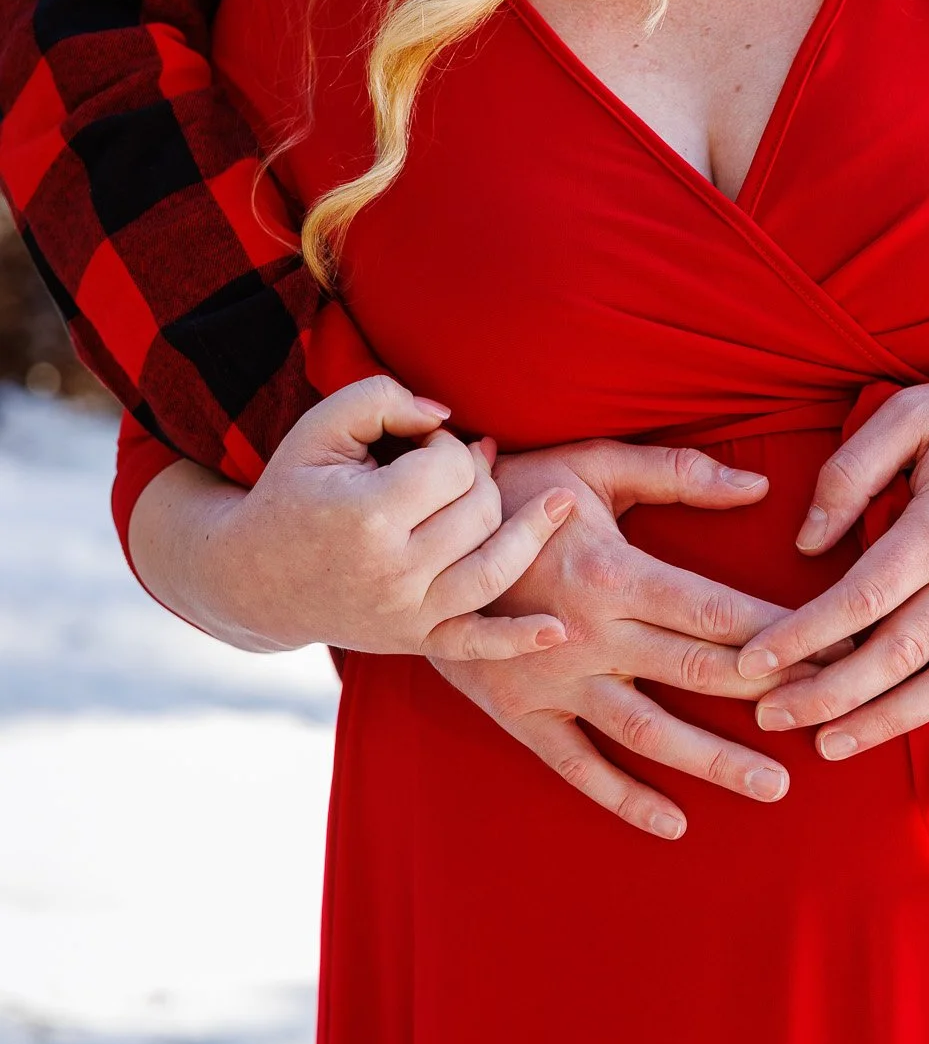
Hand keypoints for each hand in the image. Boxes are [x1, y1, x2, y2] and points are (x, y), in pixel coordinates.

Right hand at [130, 376, 576, 657]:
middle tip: (454, 467)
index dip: (446, 445)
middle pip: (480, 511)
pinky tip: (558, 630)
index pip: (451, 466)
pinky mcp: (414, 640)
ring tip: (559, 502)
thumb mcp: (321, 428)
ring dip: (530, 532)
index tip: (420, 445)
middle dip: (478, 477)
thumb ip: (383, 399)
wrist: (253, 577)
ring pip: (496, 568)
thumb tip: (448, 418)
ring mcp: (407, 613)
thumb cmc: (293, 491)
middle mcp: (394, 571)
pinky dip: (519, 639)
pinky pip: (476, 643)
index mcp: (368, 515)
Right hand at [433, 439, 817, 839]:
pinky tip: (674, 823)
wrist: (408, 538)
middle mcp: (590, 635)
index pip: (717, 611)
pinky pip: (578, 766)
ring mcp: (554, 681)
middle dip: (769, 699)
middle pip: (697, 674)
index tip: (838, 647)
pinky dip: (624, 799)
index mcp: (614, 571)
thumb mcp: (592, 464)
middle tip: (830, 718)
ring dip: (714, 762)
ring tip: (775, 786)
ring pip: (648, 732)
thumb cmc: (515, 490)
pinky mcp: (519, 714)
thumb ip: (678, 475)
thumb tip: (760, 487)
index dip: (781, 632)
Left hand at [730, 371, 928, 758]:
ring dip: (890, 722)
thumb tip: (806, 543)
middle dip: (825, 694)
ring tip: (833, 744)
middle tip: (771, 716)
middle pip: (894, 654)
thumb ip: (851, 472)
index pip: (857, 599)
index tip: (752, 664)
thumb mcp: (913, 412)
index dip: (799, 637)